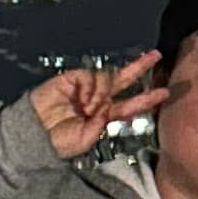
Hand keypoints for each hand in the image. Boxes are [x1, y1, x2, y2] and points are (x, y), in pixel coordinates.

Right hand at [30, 50, 168, 159]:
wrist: (33, 134)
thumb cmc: (57, 142)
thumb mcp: (85, 140)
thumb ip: (100, 125)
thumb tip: (107, 108)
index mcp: (103, 115)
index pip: (130, 104)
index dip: (147, 98)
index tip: (164, 92)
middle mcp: (98, 98)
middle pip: (123, 80)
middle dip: (139, 67)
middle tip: (156, 56)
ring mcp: (85, 87)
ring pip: (107, 79)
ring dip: (103, 93)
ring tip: (89, 108)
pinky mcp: (71, 78)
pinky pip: (89, 77)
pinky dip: (90, 88)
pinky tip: (82, 100)